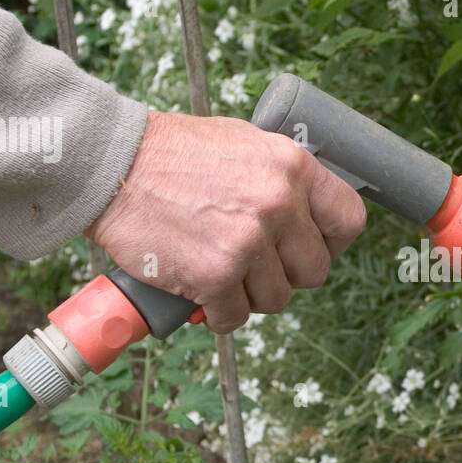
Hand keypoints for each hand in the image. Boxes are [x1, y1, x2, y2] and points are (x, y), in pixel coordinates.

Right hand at [86, 109, 366, 332]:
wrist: (112, 164)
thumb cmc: (172, 155)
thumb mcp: (244, 145)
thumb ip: (281, 180)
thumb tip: (307, 217)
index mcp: (294, 167)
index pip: (349, 221)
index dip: (332, 244)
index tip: (309, 250)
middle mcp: (280, 204)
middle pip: (314, 271)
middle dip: (285, 275)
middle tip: (252, 267)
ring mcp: (249, 242)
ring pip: (276, 299)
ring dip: (248, 296)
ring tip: (219, 273)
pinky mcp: (216, 275)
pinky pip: (234, 318)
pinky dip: (216, 314)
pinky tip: (199, 294)